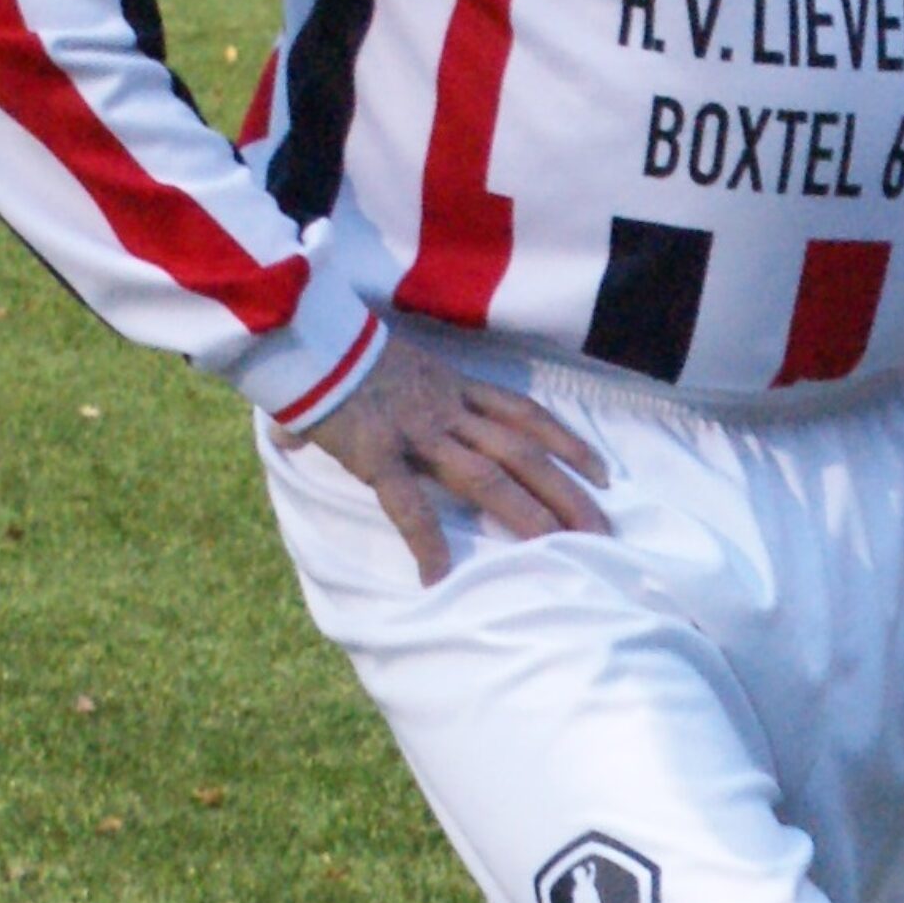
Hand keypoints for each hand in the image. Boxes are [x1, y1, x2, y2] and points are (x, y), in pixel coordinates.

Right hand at [302, 323, 607, 585]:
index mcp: (453, 386)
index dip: (568, 444)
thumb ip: (397, 390)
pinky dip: (426, 539)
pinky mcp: (376, 451)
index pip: (526, 414)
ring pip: (487, 476)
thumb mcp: (388, 363)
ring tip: (557, 553)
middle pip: (523, 453)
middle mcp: (447, 408)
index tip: (603, 475)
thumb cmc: (336, 347)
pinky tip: (439, 575)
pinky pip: (407, 502)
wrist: (299, 328)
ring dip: (526, 515)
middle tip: (604, 532)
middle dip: (568, 493)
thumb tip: (380, 416)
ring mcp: (416, 430)